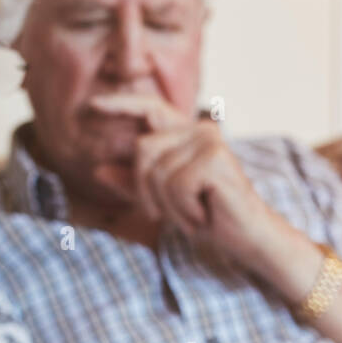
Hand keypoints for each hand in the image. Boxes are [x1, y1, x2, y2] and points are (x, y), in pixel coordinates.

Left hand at [86, 93, 314, 289]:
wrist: (248, 238)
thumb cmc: (209, 217)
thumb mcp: (163, 200)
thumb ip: (132, 184)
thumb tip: (97, 170)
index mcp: (187, 133)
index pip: (150, 108)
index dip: (121, 104)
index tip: (93, 105)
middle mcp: (199, 129)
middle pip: (142, 149)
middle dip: (146, 189)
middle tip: (171, 213)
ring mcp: (209, 141)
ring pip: (156, 171)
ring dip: (169, 205)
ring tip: (194, 213)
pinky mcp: (215, 159)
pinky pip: (175, 185)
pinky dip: (184, 210)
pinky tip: (204, 214)